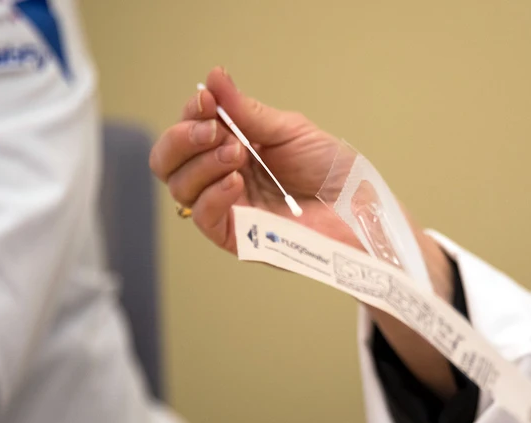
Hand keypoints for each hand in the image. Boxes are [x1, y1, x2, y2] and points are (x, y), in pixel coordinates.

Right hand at [149, 67, 457, 397]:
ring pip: (181, 188)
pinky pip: (204, 219)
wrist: (361, 209)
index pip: (188, 131)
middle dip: (183, 138)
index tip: (207, 99)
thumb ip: (247, 111)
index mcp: (233, 149)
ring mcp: (230, 209)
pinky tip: (235, 180)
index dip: (190, 113)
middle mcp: (224, 179)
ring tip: (238, 152)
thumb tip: (214, 77)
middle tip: (213, 128)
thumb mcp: (289, 131)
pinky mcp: (240, 238)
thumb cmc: (333, 173)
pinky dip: (212, 195)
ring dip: (202, 163)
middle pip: (169, 162)